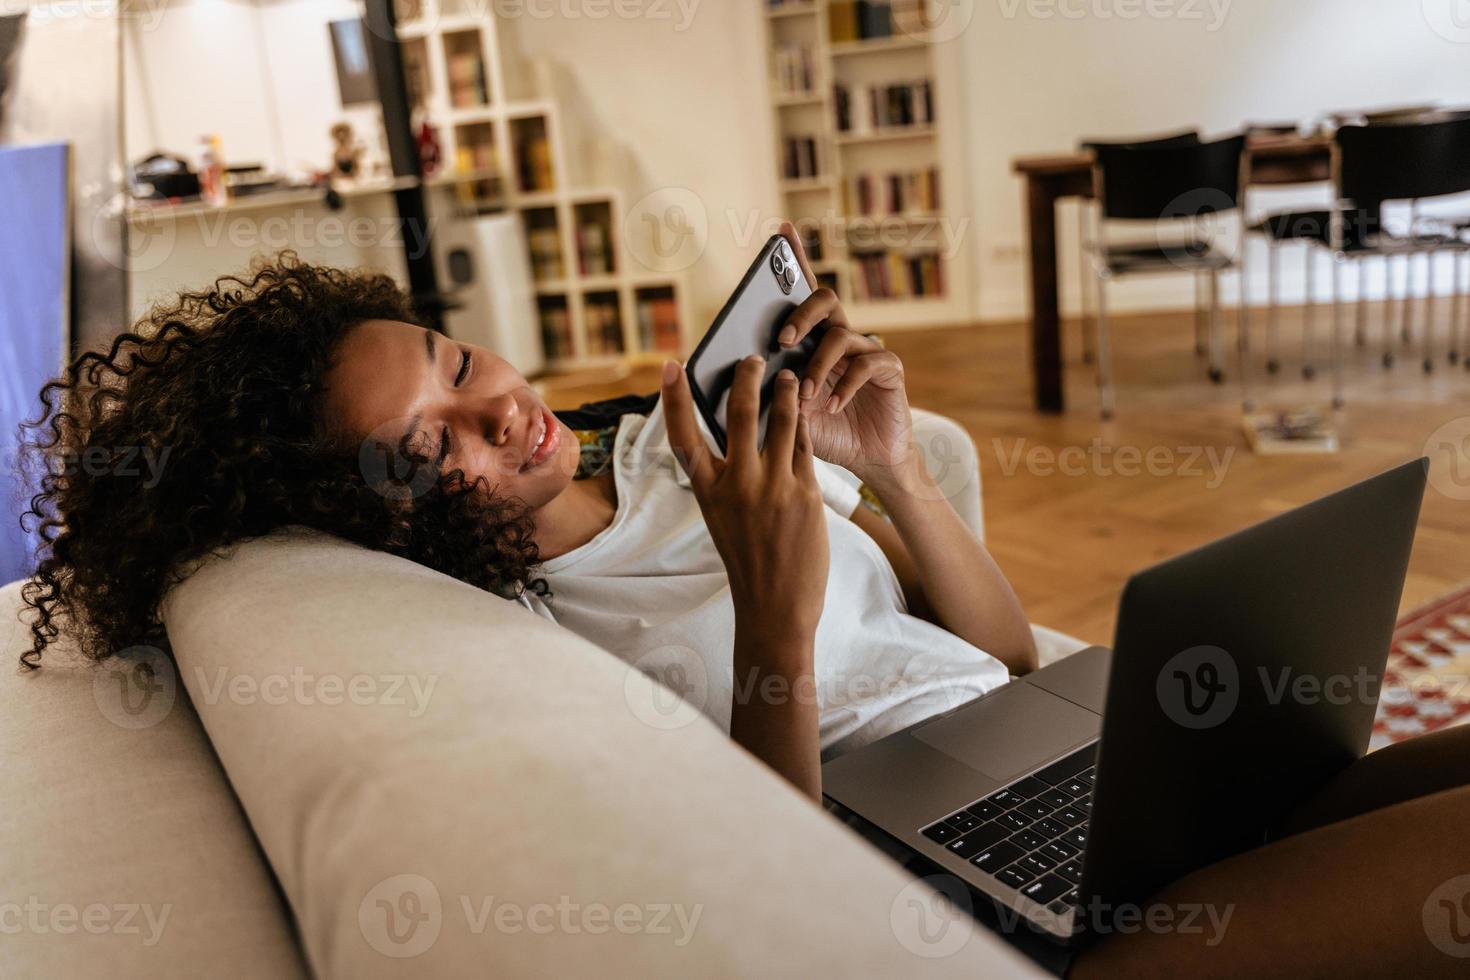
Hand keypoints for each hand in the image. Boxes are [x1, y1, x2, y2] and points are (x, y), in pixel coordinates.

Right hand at [662, 354, 829, 639]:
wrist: (776, 607)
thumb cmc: (748, 561)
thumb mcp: (722, 518)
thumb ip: (729, 479)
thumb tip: (743, 434)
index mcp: (708, 492)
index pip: (684, 435)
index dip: (675, 398)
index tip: (672, 365)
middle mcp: (738, 484)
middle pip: (740, 413)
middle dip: (747, 377)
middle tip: (753, 358)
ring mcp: (774, 487)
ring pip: (782, 421)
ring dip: (786, 393)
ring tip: (791, 377)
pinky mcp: (806, 493)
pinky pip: (805, 447)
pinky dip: (805, 425)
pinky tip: (807, 412)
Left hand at [772, 222, 913, 488]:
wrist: (868, 461)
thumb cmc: (826, 434)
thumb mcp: (790, 415)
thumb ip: (774, 396)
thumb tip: (744, 382)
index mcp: (815, 341)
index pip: (804, 293)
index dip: (796, 259)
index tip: (781, 230)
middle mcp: (842, 338)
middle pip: (825, 300)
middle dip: (801, 314)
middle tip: (782, 341)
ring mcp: (867, 351)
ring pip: (841, 335)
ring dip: (818, 365)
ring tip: (806, 395)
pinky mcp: (889, 369)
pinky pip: (867, 363)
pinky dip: (844, 387)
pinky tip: (832, 407)